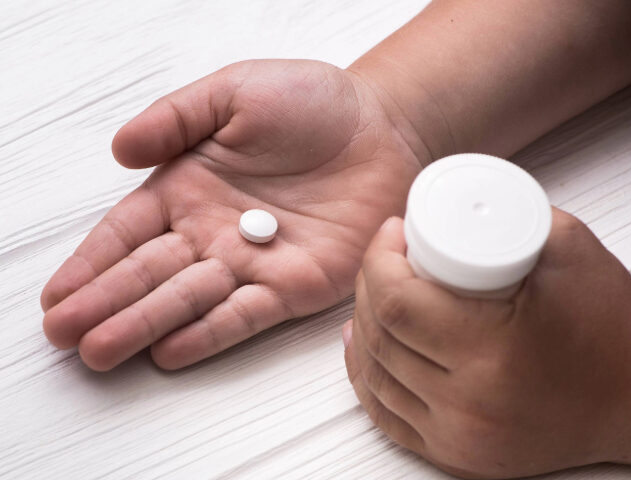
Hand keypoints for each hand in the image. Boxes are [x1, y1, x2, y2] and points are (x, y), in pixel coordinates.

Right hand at [42, 60, 423, 370]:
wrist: (381, 127)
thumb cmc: (311, 103)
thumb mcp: (234, 93)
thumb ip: (175, 119)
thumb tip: (119, 150)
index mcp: (190, 187)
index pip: (127, 233)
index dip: (91, 263)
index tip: (57, 295)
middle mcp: (213, 231)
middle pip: (149, 272)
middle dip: (105, 303)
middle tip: (65, 334)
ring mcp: (253, 261)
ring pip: (189, 299)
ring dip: (145, 325)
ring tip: (100, 351)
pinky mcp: (296, 283)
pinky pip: (246, 314)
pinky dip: (210, 332)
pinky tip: (170, 350)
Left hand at [344, 212, 630, 478]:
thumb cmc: (611, 332)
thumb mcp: (569, 252)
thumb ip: (512, 215)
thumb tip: (451, 208)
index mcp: (492, 351)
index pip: (395, 301)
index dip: (379, 259)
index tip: (393, 235)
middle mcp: (468, 404)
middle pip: (379, 333)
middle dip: (368, 284)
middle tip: (386, 258)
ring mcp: (457, 435)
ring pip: (374, 372)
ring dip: (362, 325)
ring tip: (374, 292)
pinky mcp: (453, 454)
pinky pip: (384, 413)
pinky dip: (365, 375)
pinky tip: (363, 347)